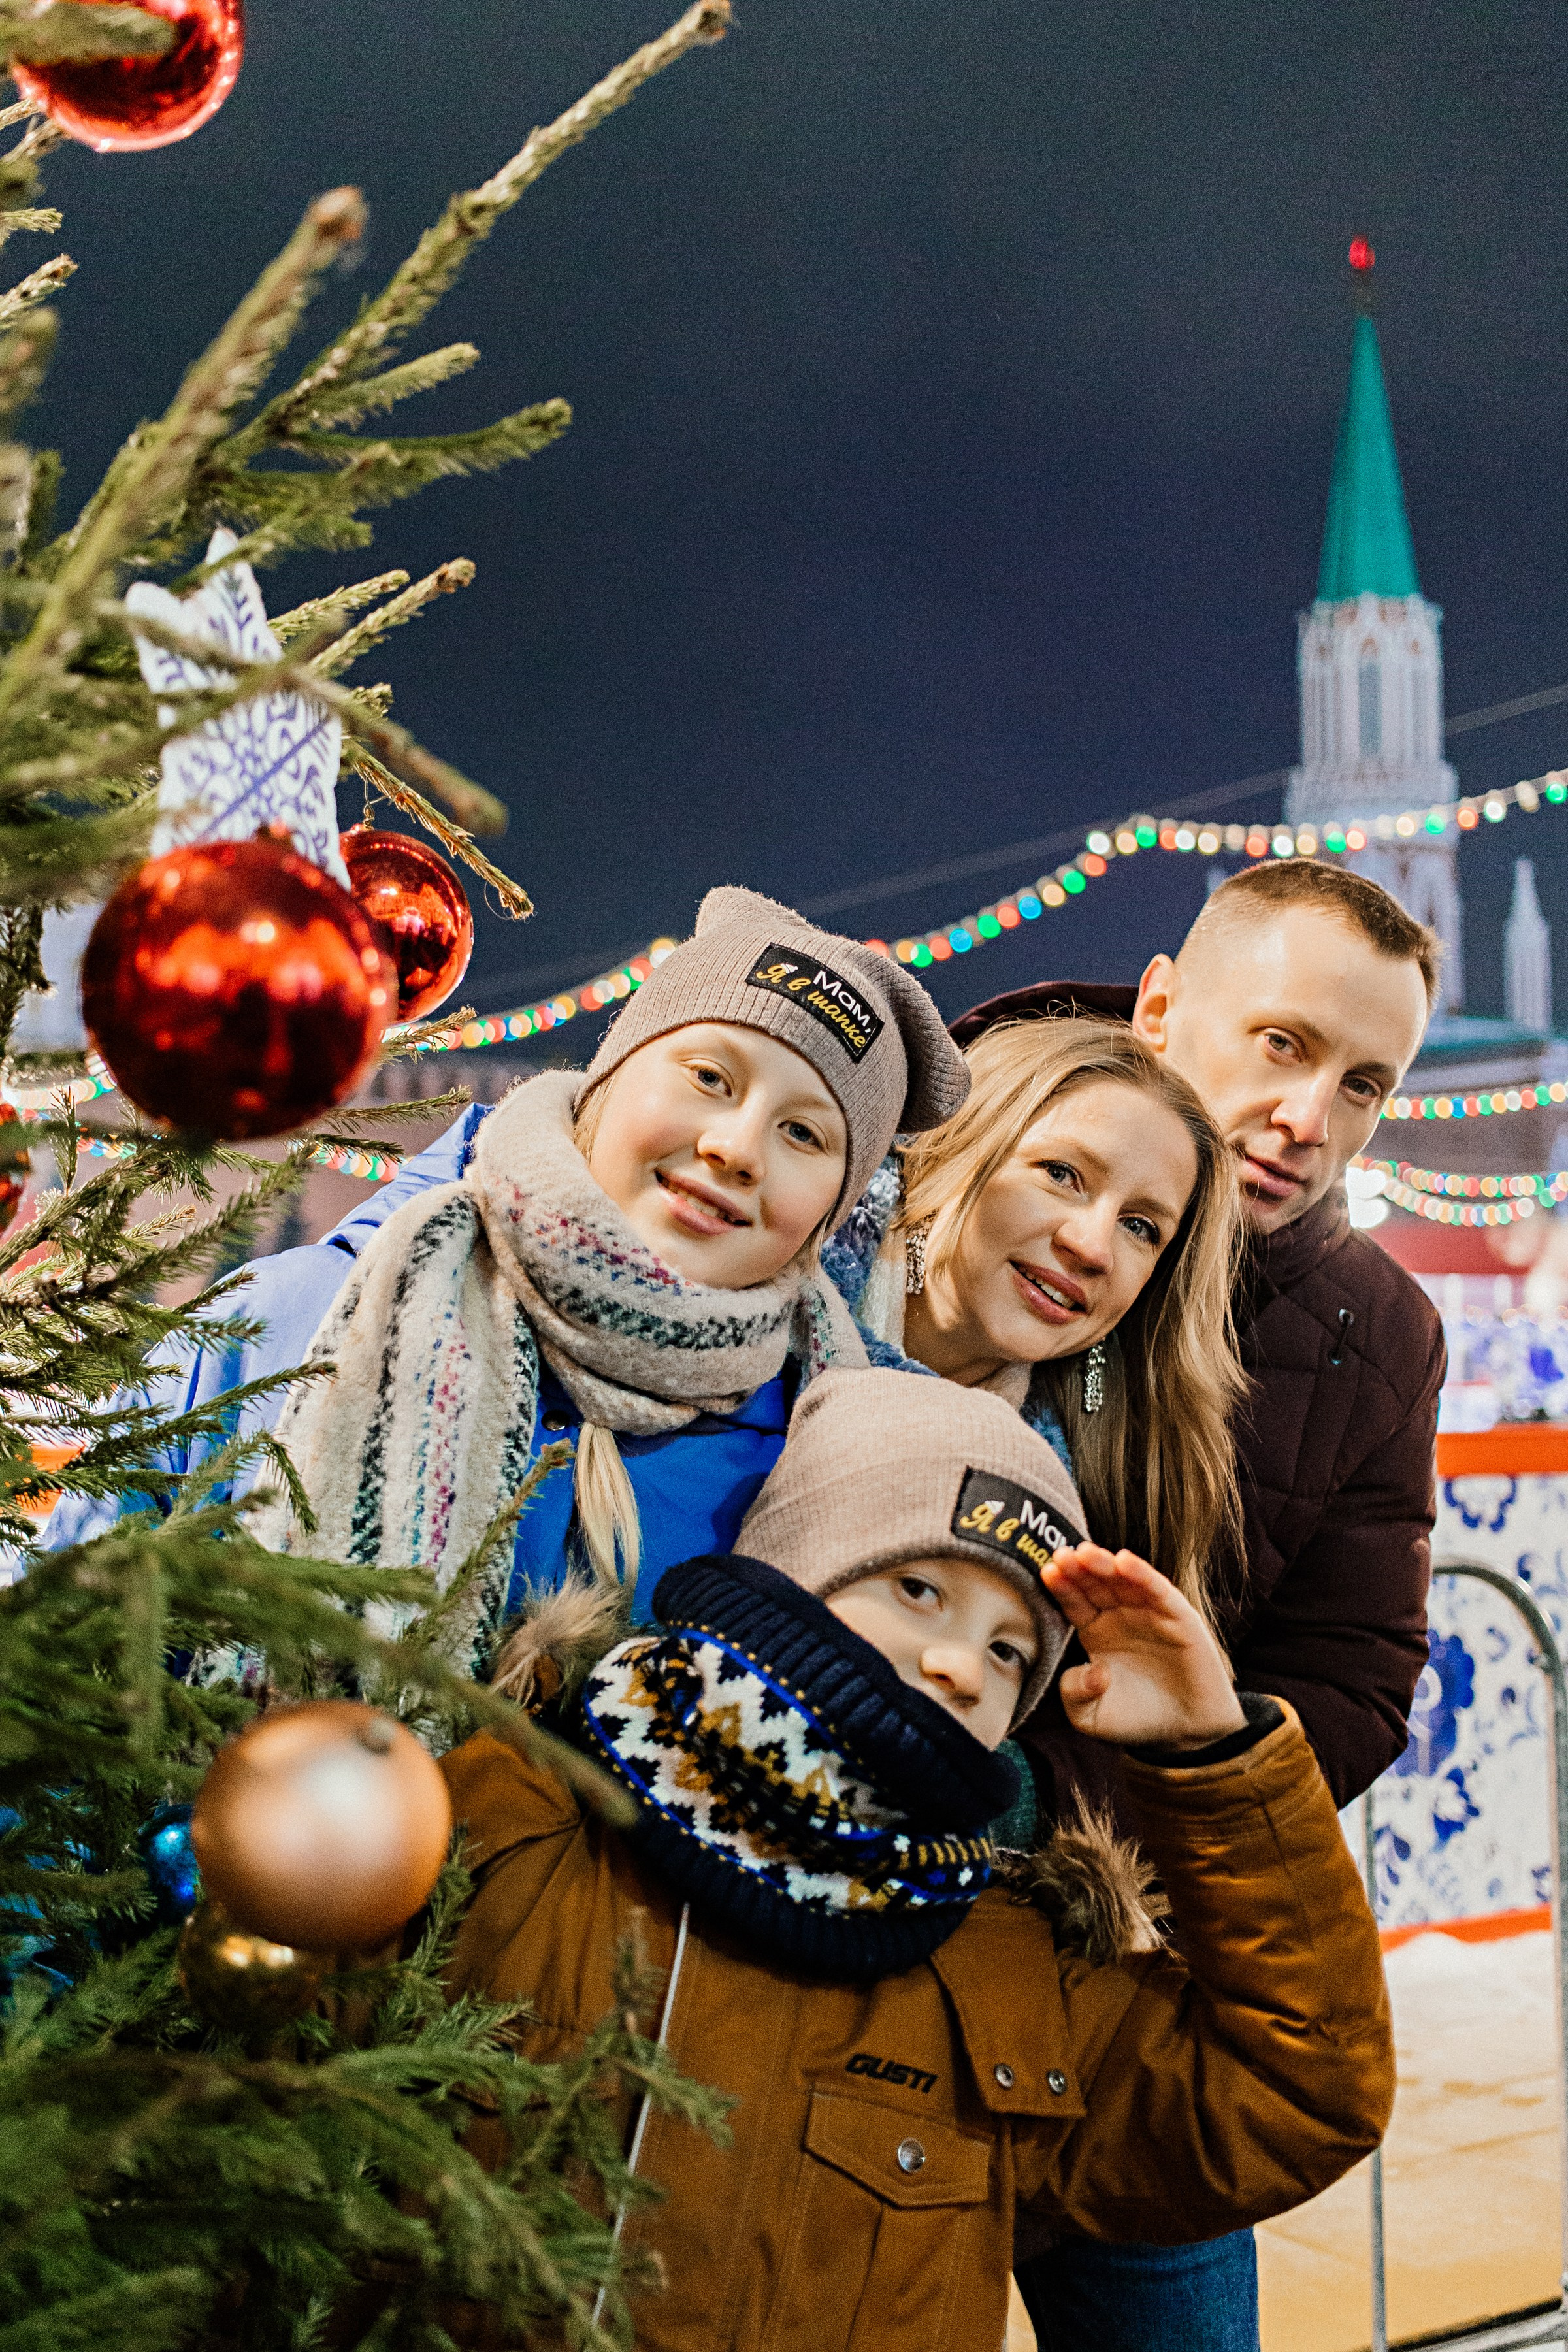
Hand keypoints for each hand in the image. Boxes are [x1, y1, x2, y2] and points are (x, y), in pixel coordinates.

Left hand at [1041, 1545, 1245, 1750]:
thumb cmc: (1135, 1719)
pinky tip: (1125, 1562)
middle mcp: (1120, 1616)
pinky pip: (1158, 1591)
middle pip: (1095, 1584)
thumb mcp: (1091, 1716)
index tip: (1046, 1572)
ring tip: (1086, 1553)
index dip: (1062, 1586)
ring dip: (1105, 1564)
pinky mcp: (1179, 1618)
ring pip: (1124, 1580)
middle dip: (1078, 1569)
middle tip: (1062, 1555)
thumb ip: (1075, 1695)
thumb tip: (1093, 1670)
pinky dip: (1142, 1574)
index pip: (1074, 1601)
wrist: (1184, 1732)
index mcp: (1095, 1631)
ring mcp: (1149, 1613)